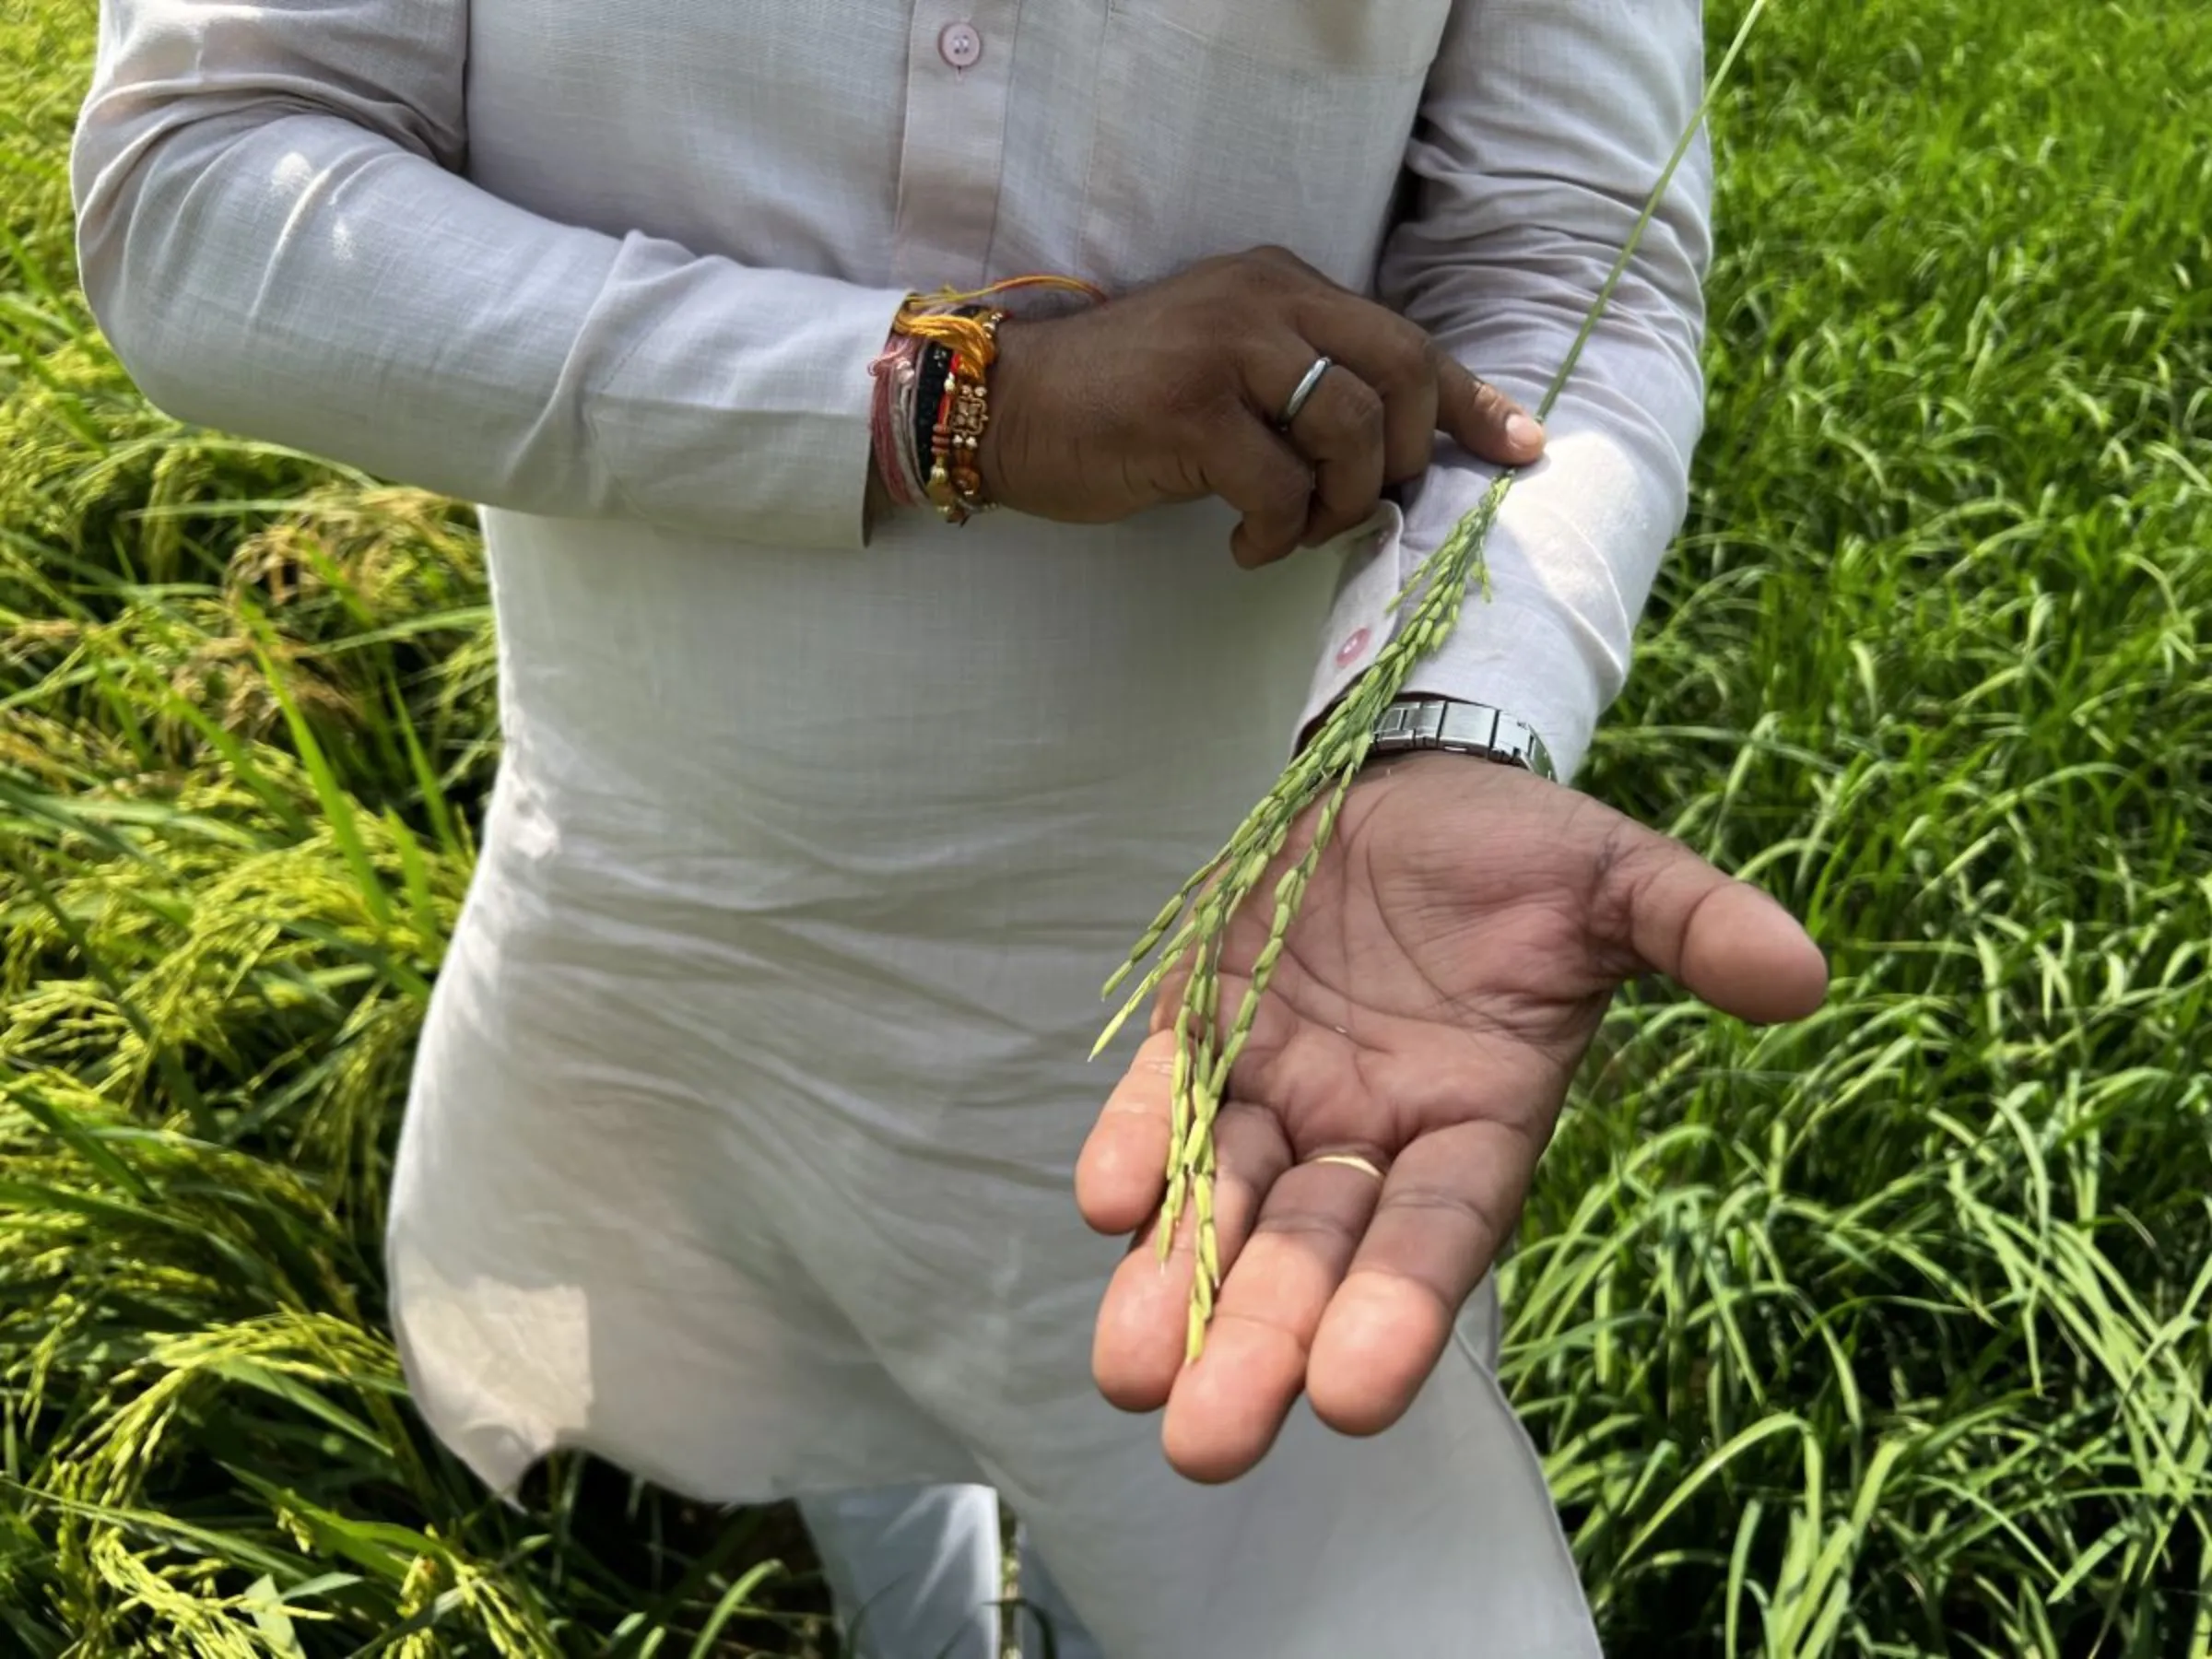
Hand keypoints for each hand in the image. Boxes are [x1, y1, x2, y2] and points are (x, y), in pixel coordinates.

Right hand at [977, 247, 1544, 567]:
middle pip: (1400, 374)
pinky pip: (1281, 486)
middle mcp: (1265, 299)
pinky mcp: (1191, 410)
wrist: (1009, 408)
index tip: (1522, 448)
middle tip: (1370, 509)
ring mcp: (1227, 349)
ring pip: (1349, 431)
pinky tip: (1244, 544)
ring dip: (1340, 504)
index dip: (1473, 402)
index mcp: (1282, 285)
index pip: (1407, 339)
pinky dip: (1277, 533)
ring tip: (1293, 531)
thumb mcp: (1228, 371)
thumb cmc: (1123, 406)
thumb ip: (1302, 387)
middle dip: (1405, 460)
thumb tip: (1393, 459)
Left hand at [1075, 755, 1827, 1482]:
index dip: (1399, 1309)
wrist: (1416, 784)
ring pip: (1221, 1205)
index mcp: (1476, 1124)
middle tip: (1206, 1444)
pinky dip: (1136, 1149)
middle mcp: (1370, 1132)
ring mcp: (1279, 1088)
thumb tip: (1803, 975)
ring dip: (1175, 1282)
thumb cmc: (1523, 851)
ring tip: (1128, 1371)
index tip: (1352, 1397)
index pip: (1438, 1234)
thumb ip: (1690, 927)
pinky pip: (1165, 1102)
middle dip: (1261, 1343)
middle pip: (1312, 1255)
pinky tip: (1106, 1200)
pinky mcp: (1204, 1033)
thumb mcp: (1615, 878)